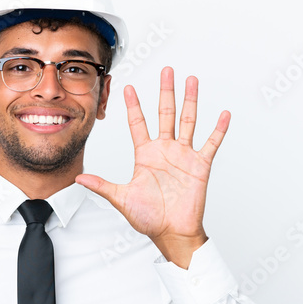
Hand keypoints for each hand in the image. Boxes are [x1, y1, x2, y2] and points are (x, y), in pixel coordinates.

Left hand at [76, 67, 229, 267]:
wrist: (171, 232)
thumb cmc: (148, 218)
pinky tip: (224, 114)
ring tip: (192, 80)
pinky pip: (211, 143)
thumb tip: (78, 178)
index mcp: (145, 155)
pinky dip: (218, 129)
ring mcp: (183, 156)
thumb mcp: (121, 198)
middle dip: (165, 91)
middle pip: (165, 113)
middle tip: (167, 70)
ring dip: (190, 101)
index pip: (138, 124)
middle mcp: (165, 150)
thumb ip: (101, 185)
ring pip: (188, 121)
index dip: (133, 106)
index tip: (127, 87)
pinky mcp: (199, 165)